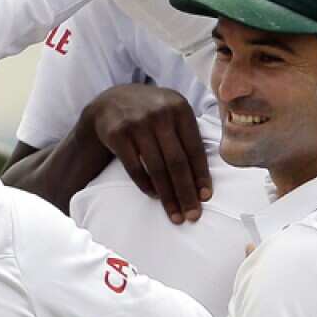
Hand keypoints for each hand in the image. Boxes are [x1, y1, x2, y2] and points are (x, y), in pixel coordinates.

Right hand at [85, 84, 211, 223]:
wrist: (110, 100)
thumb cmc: (152, 112)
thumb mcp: (173, 111)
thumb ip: (189, 135)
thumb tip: (203, 179)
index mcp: (180, 108)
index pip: (194, 148)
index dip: (201, 175)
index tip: (206, 197)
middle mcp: (160, 114)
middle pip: (177, 162)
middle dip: (186, 192)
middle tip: (192, 215)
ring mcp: (137, 123)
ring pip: (157, 168)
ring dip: (168, 196)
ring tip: (175, 215)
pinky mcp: (117, 134)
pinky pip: (135, 168)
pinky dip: (146, 185)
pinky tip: (155, 196)